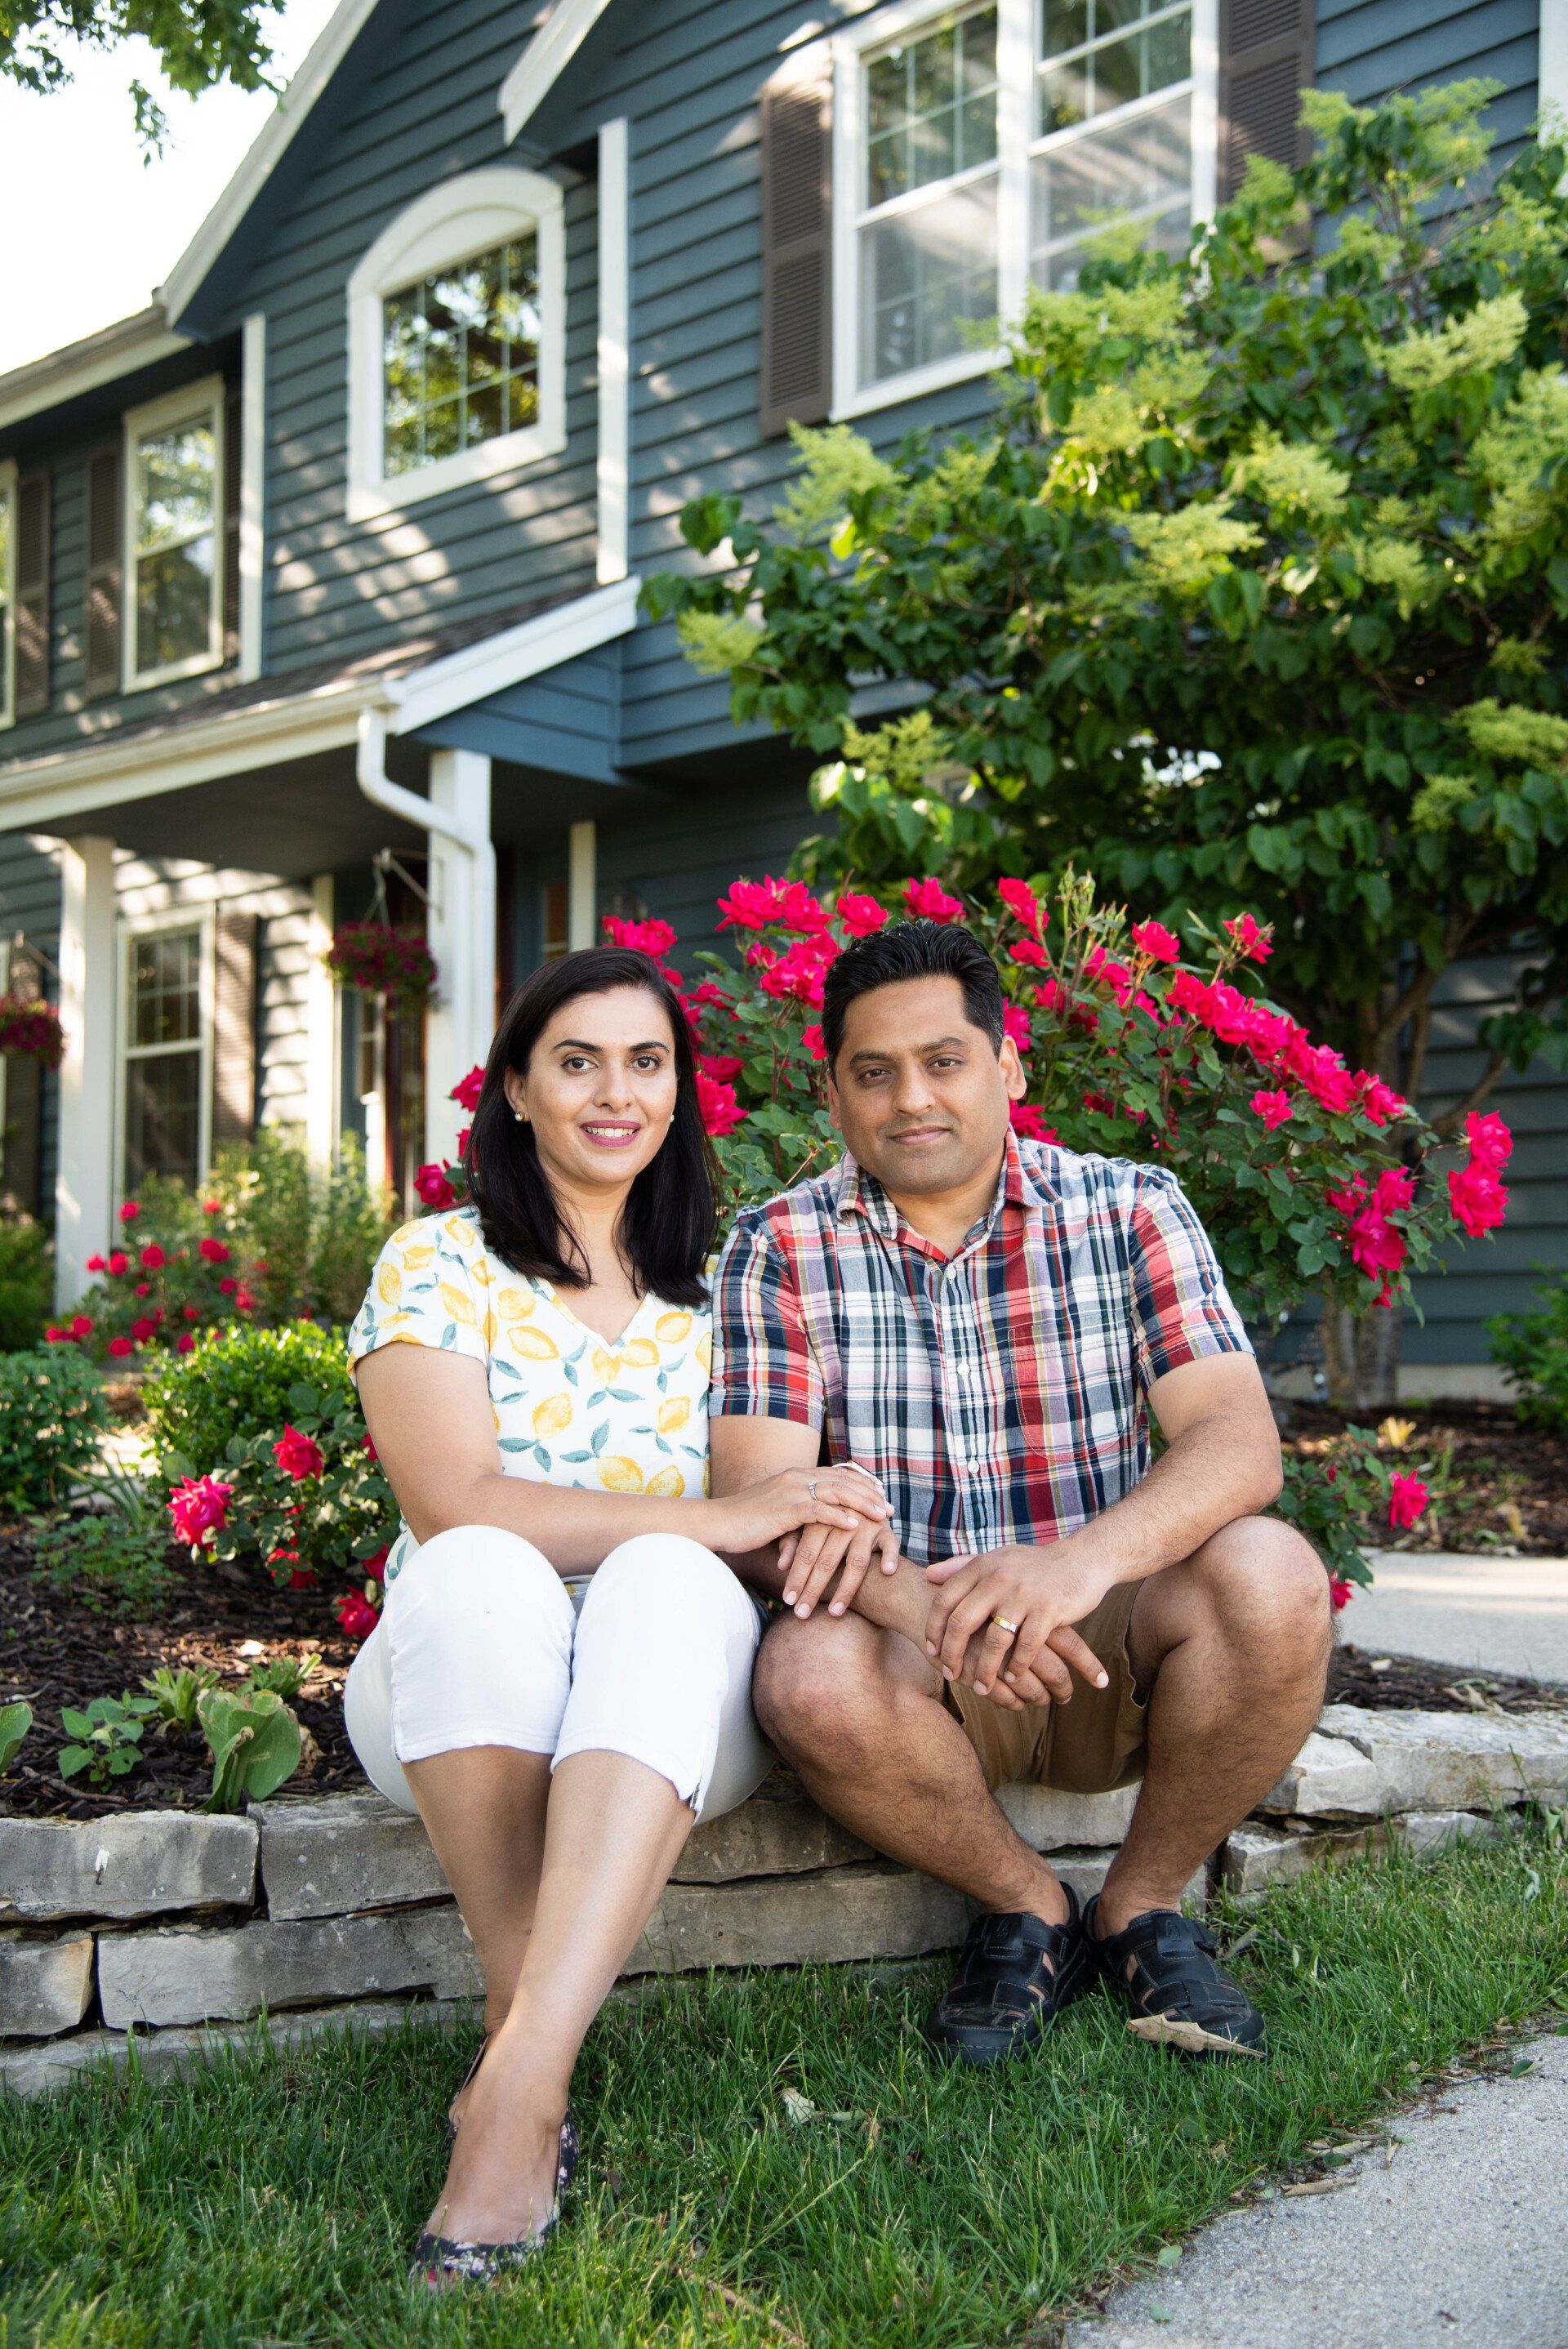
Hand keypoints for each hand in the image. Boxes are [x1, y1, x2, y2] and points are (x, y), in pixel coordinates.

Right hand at [705, 1466, 890, 1558]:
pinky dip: (840, 1517)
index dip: (861, 1484)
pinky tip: (856, 1526)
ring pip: (837, 1492)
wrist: (719, 1522)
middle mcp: (797, 1477)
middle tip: (889, 1507)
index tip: (880, 1494)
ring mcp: (791, 1491)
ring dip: (863, 1504)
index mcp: (796, 1474)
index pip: (837, 1474)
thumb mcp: (778, 1509)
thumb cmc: (746, 1521)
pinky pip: (819, 1511)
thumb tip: (817, 1520)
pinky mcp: (785, 1509)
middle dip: (869, 1494)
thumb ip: (799, 1509)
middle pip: (843, 1480)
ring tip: (882, 1516)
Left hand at [775, 1510, 901, 1618]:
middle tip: (801, 1614)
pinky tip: (887, 1573)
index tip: (787, 1601)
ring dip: (846, 1589)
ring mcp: (867, 1525)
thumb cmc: (825, 1520)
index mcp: (821, 1517)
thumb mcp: (805, 1526)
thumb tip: (781, 1566)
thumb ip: (792, 1543)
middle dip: (813, 1589)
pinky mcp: (886, 1530)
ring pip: (857, 1561)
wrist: (857, 1499)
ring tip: (834, 1613)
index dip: (796, 1577)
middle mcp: (844, 1520)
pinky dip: (890, 1558)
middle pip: (828, 1559)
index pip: (806, 1551)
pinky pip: (891, 1545)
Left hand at [924, 1543, 1113, 1703]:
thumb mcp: (996, 1558)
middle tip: (950, 1674)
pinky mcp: (1049, 1609)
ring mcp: (1024, 1594)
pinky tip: (1012, 1677)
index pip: (945, 1600)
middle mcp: (998, 1578)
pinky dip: (1017, 1666)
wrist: (1081, 1560)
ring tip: (982, 1686)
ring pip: (994, 1641)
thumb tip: (929, 1574)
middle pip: (962, 1623)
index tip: (931, 1650)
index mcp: (982, 1566)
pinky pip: (1026, 1647)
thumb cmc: (1033, 1566)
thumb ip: (962, 1565)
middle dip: (952, 1654)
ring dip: (986, 1670)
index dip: (934, 1628)